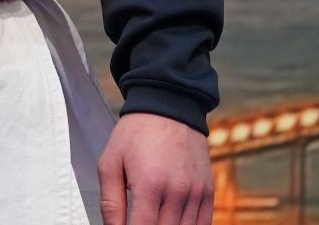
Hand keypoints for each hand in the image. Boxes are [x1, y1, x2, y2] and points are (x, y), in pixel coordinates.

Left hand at [97, 112, 213, 224]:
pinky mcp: (208, 192)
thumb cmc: (136, 133)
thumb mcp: (110, 162)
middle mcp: (177, 192)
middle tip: (139, 217)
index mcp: (149, 185)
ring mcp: (196, 194)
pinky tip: (172, 219)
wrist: (169, 105)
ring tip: (153, 215)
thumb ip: (110, 202)